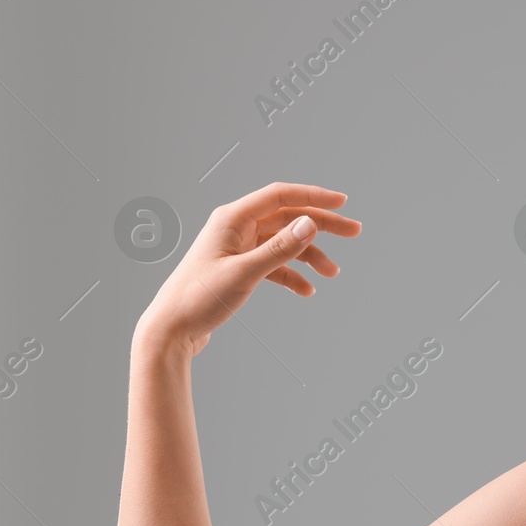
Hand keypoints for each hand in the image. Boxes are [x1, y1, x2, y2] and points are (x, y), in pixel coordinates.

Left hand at [135, 182, 361, 357]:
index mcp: (232, 218)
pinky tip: (306, 290)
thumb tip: (310, 224)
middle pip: (287, 217)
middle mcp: (236, 227)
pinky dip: (292, 274)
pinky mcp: (239, 267)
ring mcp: (237, 247)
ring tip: (331, 273)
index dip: (313, 196)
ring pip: (284, 242)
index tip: (342, 203)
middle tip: (354, 231)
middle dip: (322, 224)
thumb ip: (280, 248)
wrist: (171, 329)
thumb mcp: (244, 274)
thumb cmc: (198, 299)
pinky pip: (274, 264)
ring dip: (310, 255)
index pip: (280, 196)